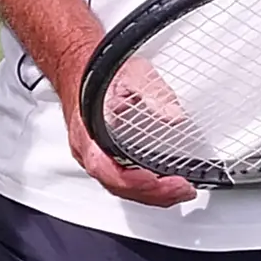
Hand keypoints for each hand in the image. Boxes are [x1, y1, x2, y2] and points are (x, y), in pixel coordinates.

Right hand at [53, 40, 198, 208]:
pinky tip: (160, 183)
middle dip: (154, 194)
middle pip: (119, 186)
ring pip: (120, 187)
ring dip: (150, 194)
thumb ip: (154, 94)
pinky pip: (120, 180)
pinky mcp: (103, 155)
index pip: (110, 171)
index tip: (163, 182)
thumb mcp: (132, 74)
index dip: (137, 182)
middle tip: (183, 190)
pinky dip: (143, 187)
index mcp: (89, 133)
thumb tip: (174, 117)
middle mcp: (89, 150)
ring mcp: (95, 155)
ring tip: (178, 191)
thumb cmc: (97, 70)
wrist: (78, 66)